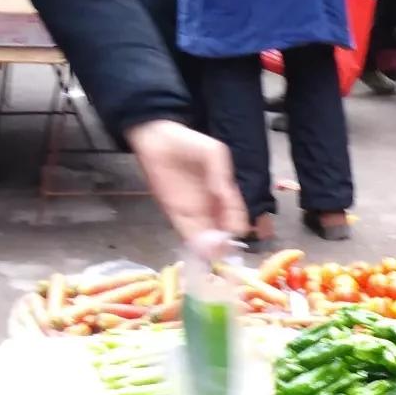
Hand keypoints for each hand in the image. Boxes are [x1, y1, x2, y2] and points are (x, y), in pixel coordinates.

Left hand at [124, 120, 245, 241]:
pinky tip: (201, 251)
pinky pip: (188, 234)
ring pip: (208, 236)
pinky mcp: (176, 215)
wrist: (156, 140)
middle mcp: (213, 206)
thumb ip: (222, 175)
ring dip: (212, 248)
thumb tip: (224, 197)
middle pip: (224, 231)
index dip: (239, 225)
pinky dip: (195, 245)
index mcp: (225, 193)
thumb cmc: (188, 142)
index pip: (237, 215)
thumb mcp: (214, 153)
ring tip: (214, 254)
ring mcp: (195, 212)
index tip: (238, 232)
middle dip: (227, 242)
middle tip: (225, 249)